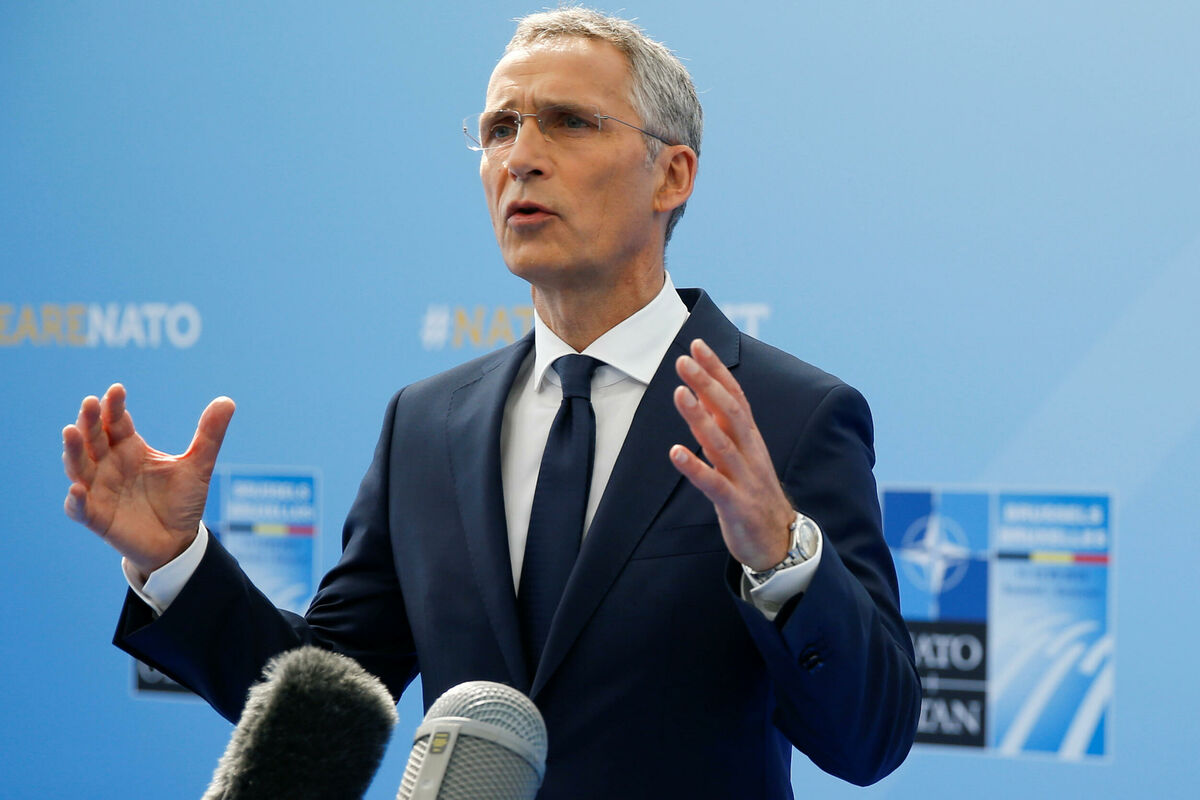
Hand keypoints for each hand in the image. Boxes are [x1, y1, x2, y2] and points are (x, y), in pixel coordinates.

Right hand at [62, 383, 234, 579]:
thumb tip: (228, 400)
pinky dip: (75, 500)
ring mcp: (100, 490)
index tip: (117, 390)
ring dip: (73, 451)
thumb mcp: (199, 466)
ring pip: (78, 467)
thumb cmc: (182, 500)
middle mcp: (110, 465)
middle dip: (89, 421)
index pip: (116, 422)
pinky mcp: (97, 517)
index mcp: (130, 448)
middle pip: (93, 439)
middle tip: (90, 403)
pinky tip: (77, 489)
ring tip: (70, 432)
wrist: (179, 541)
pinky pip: (79, 508)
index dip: (114, 407)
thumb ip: (210, 435)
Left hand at [669, 339, 793, 570]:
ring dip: (699, 417)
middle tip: (684, 359)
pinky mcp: (736, 505)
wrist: (780, 542)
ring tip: (679, 393)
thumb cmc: (753, 494)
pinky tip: (675, 453)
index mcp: (750, 439)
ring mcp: (744, 478)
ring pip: (722, 442)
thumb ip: (721, 427)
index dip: (717, 370)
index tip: (697, 345)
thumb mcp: (740, 456)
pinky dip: (695, 467)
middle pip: (730, 411)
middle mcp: (749, 452)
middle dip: (707, 383)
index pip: (735, 396)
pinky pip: (714, 484)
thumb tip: (701, 394)